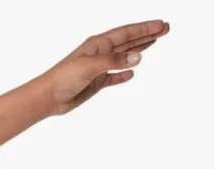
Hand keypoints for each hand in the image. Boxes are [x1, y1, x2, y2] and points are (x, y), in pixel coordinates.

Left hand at [40, 19, 169, 115]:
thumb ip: (114, 62)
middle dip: (147, 34)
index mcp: (99, 44)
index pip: (127, 33)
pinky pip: (114, 77)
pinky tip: (132, 73)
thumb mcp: (91, 66)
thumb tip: (138, 58)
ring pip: (124, 56)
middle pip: (129, 41)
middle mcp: (100, 52)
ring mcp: (99, 68)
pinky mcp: (95, 83)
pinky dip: (123, 74)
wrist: (48, 97)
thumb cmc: (64, 78)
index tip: (161, 25)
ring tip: (154, 42)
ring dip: (139, 49)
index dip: (145, 28)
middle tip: (165, 29)